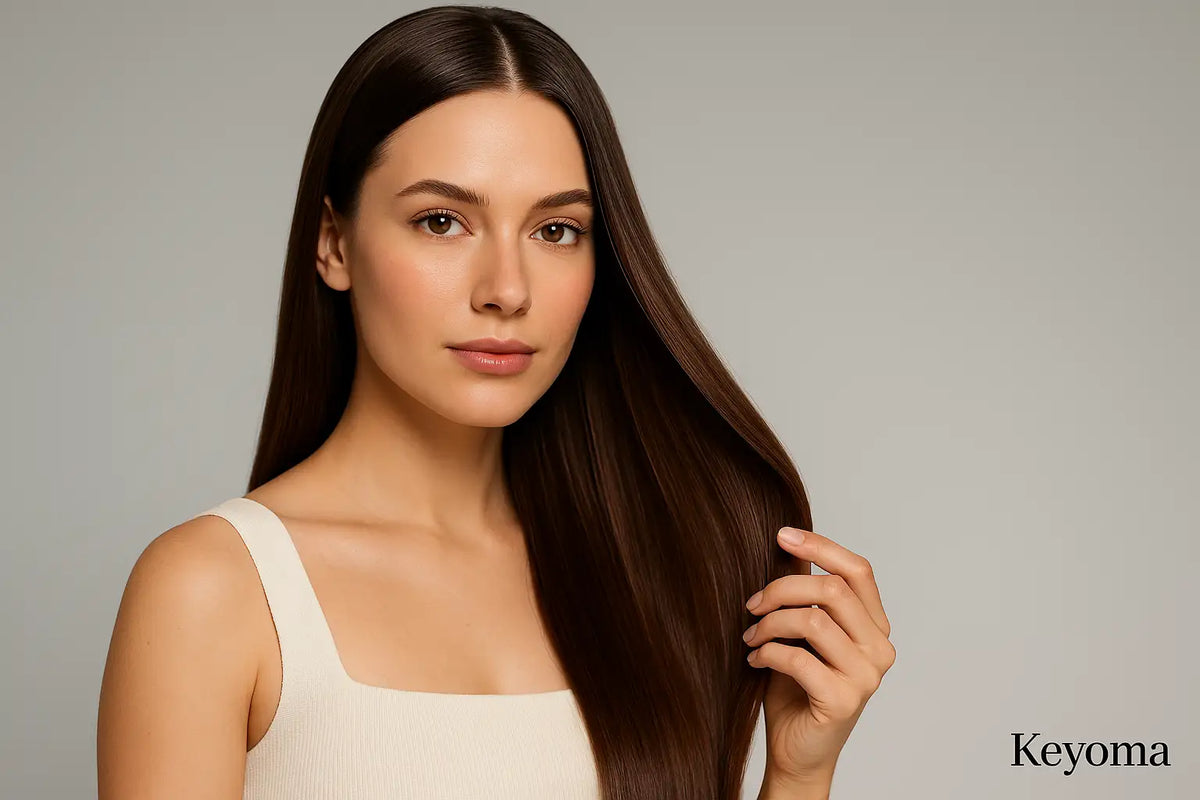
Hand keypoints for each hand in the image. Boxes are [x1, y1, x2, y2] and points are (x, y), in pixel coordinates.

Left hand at [743, 527, 894, 789]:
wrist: (797, 751)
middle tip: (751, 604)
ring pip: (814, 620)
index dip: (820, 546)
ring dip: (770, 622)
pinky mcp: (843, 700)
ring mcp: (866, 676)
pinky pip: (798, 658)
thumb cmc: (797, 689)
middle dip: (782, 588)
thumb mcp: (802, 633)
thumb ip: (805, 596)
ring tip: (751, 634)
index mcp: (875, 627)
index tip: (781, 535)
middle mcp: (879, 649)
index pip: (858, 570)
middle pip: (832, 589)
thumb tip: (787, 546)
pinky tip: (755, 658)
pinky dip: (768, 651)